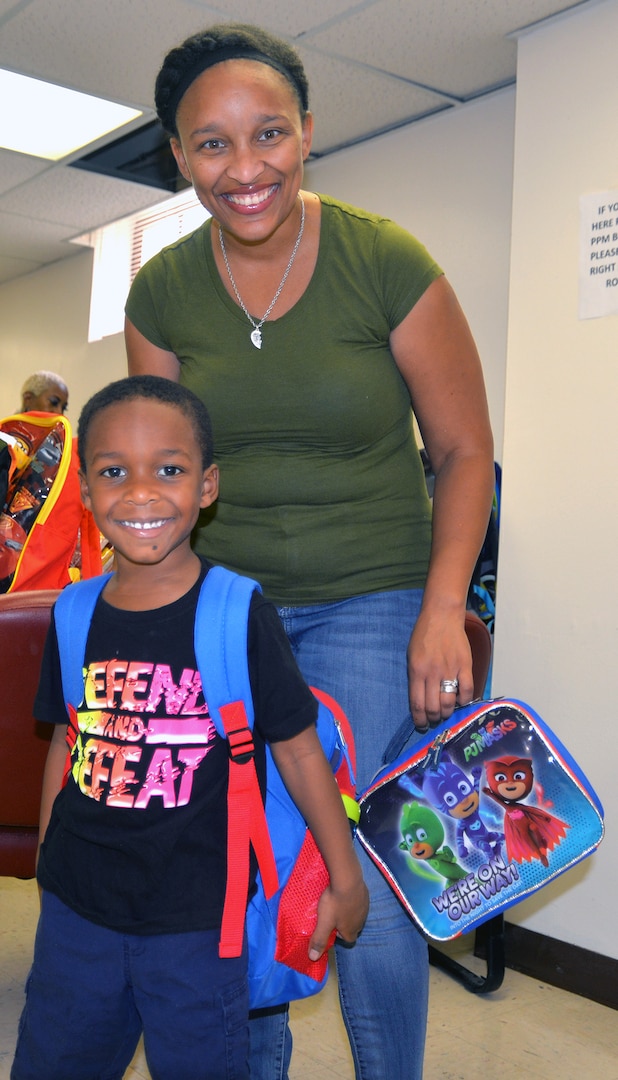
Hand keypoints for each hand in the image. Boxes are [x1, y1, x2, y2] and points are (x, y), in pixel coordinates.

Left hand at [308, 876, 368, 961]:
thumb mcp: (324, 922)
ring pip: (356, 914)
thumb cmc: (334, 902)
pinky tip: (344, 893)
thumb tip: (313, 958)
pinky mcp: (365, 894)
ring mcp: (365, 907)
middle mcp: (361, 920)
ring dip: (348, 912)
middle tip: (332, 916)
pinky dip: (352, 900)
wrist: (348, 878)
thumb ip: (319, 939)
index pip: (349, 940)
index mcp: (351, 929)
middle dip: (344, 924)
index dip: (340, 936)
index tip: (331, 928)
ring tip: (337, 903)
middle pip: (353, 927)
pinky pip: (359, 901)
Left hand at [407, 607, 473, 732]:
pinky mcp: (465, 666)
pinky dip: (464, 701)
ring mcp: (450, 670)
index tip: (421, 725)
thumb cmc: (423, 636)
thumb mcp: (411, 657)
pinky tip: (460, 701)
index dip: (420, 719)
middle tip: (435, 719)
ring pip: (450, 703)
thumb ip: (415, 677)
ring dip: (448, 713)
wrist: (442, 617)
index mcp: (417, 671)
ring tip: (446, 712)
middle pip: (434, 707)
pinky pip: (467, 691)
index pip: (417, 704)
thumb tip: (420, 700)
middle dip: (433, 719)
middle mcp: (432, 673)